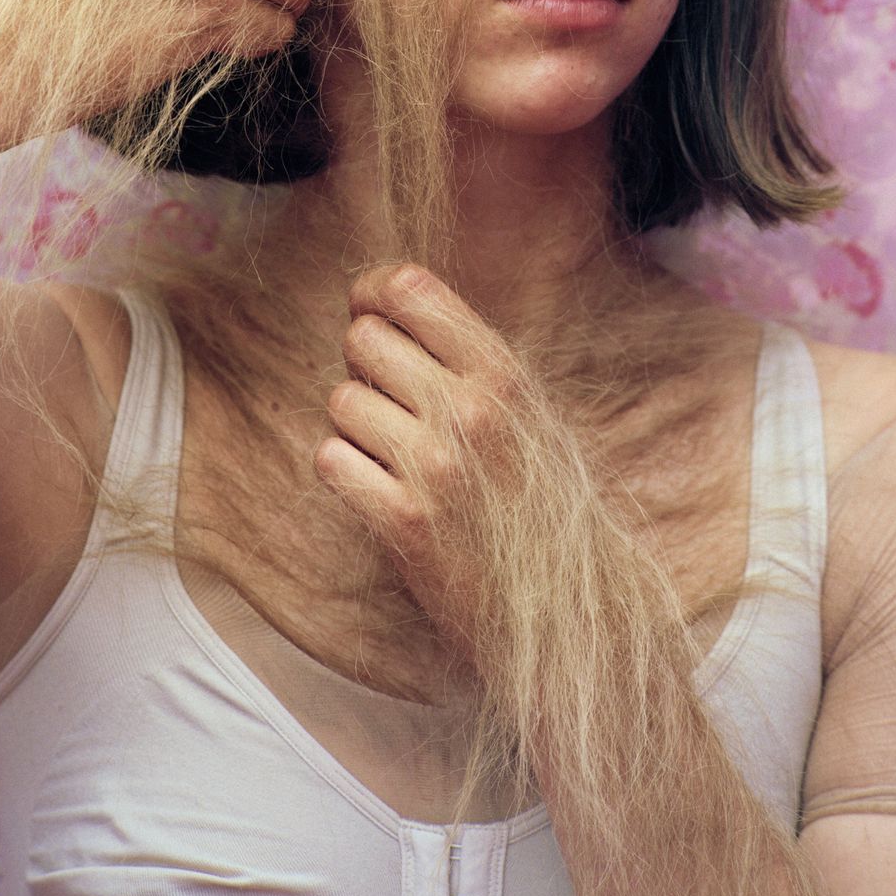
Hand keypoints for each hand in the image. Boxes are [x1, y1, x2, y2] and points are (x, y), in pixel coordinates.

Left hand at [314, 263, 527, 669]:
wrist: (566, 606)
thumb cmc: (536, 498)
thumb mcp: (524, 409)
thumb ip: (464, 357)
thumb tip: (380, 301)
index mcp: (502, 374)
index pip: (409, 289)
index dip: (373, 292)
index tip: (369, 309)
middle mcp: (470, 411)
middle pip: (362, 339)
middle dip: (364, 364)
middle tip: (390, 400)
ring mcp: (436, 466)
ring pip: (340, 399)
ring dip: (355, 425)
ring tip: (395, 454)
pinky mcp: (404, 521)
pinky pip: (330, 459)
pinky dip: (344, 470)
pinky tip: (379, 487)